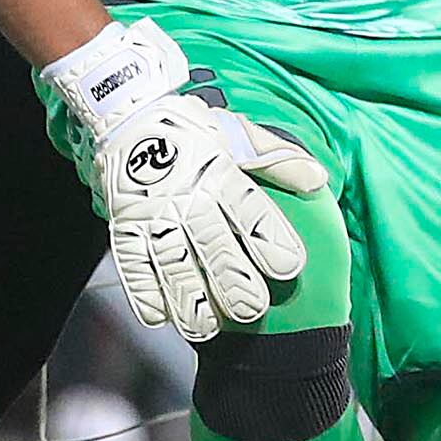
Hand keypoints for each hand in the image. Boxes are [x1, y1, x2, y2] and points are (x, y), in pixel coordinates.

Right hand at [44, 22, 329, 342]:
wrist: (127, 112)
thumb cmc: (194, 129)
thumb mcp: (240, 134)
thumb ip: (278, 159)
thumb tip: (318, 179)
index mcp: (218, 170)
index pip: (248, 208)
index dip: (269, 237)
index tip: (290, 268)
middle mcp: (185, 194)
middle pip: (211, 240)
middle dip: (231, 277)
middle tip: (252, 310)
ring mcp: (151, 210)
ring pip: (170, 258)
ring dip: (187, 295)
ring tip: (204, 328)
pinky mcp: (122, 222)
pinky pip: (130, 258)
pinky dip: (142, 289)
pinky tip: (157, 318)